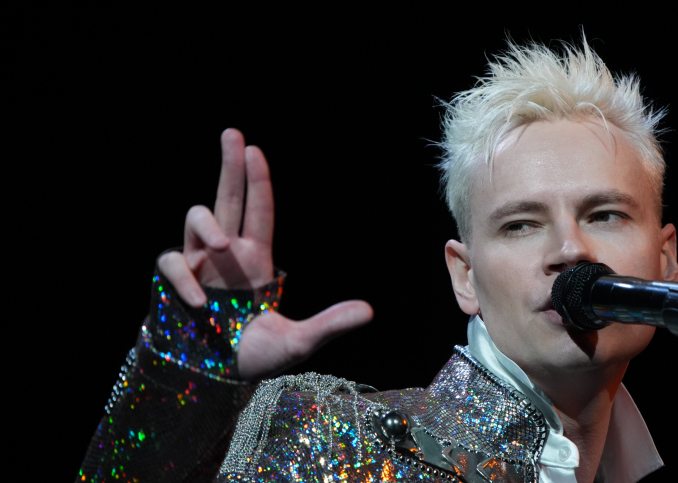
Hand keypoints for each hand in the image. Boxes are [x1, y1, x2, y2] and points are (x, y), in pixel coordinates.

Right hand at [158, 128, 372, 379]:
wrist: (213, 382)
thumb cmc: (253, 358)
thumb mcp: (297, 342)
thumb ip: (328, 324)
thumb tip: (370, 311)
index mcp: (256, 260)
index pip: (258, 211)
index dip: (257, 180)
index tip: (255, 149)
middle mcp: (227, 255)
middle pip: (227, 198)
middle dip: (229, 166)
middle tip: (232, 133)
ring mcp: (198, 265)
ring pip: (196, 220)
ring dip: (207, 225)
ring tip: (222, 244)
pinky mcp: (173, 283)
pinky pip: (172, 262)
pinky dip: (183, 277)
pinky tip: (198, 303)